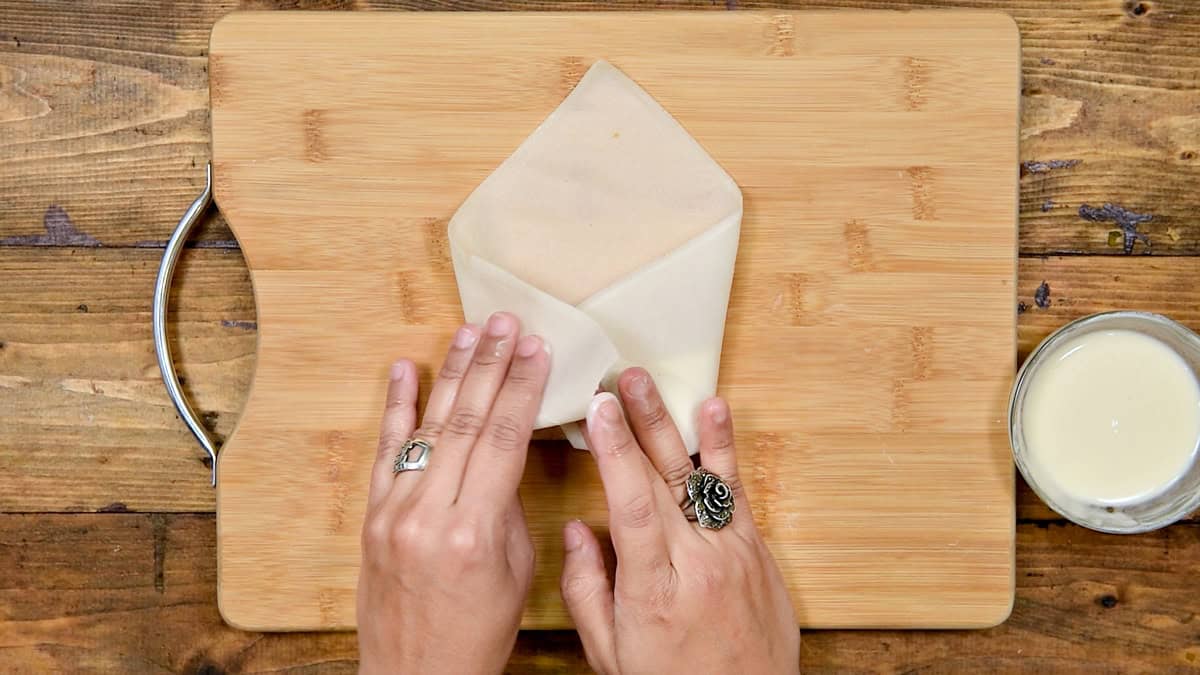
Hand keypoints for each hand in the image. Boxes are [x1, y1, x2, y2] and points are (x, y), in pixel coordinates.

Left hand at [357, 313, 548, 674]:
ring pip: (428, 426)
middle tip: (507, 323)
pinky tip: (405, 369)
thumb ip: (506, 505)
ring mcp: (394, 512)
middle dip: (491, 365)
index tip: (537, 348)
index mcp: (474, 531)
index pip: (504, 439)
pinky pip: (385, 451)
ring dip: (451, 373)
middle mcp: (428, 514)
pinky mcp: (372, 517)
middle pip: (467, 421)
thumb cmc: (477, 633)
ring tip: (471, 332)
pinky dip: (396, 407)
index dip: (522, 387)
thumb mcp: (515, 572)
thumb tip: (502, 450)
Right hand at [560, 368, 799, 673]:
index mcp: (652, 591)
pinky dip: (723, 449)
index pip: (631, 505)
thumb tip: (578, 529)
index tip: (597, 411)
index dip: (614, 452)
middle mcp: (696, 565)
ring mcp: (731, 554)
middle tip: (617, 379)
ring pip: (698, 475)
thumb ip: (588, 590)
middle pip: (663, 479)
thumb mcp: (610, 654)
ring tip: (649, 383)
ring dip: (672, 423)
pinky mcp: (756, 552)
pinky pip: (735, 491)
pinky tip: (714, 412)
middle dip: (637, 423)